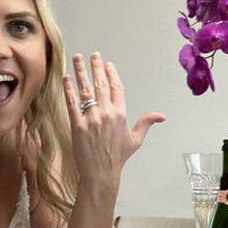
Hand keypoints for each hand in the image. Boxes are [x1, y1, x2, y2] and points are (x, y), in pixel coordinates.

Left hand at [62, 52, 164, 195]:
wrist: (101, 173)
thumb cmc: (117, 158)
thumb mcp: (135, 140)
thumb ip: (146, 123)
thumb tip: (161, 116)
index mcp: (121, 115)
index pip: (117, 88)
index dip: (111, 74)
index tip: (107, 64)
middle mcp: (107, 114)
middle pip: (101, 84)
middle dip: (96, 67)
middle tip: (93, 55)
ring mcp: (91, 119)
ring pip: (85, 90)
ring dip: (80, 72)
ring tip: (76, 58)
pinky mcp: (77, 125)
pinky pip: (72, 103)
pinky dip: (69, 90)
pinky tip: (66, 78)